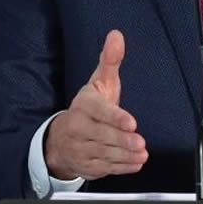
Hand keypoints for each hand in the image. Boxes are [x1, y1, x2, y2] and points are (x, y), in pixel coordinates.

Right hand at [45, 30, 147, 180]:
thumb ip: (110, 61)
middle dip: (122, 139)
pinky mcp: (87, 165)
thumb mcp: (98, 82)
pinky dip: (121, 167)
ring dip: (125, 155)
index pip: (99, 111)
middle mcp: (79, 127)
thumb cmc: (87, 108)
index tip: (131, 122)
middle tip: (139, 141)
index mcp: (83, 105)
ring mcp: (81, 148)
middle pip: (102, 135)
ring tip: (141, 153)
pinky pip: (105, 167)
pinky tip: (135, 163)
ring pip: (105, 153)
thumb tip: (116, 36)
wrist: (60, 139)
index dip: (115, 118)